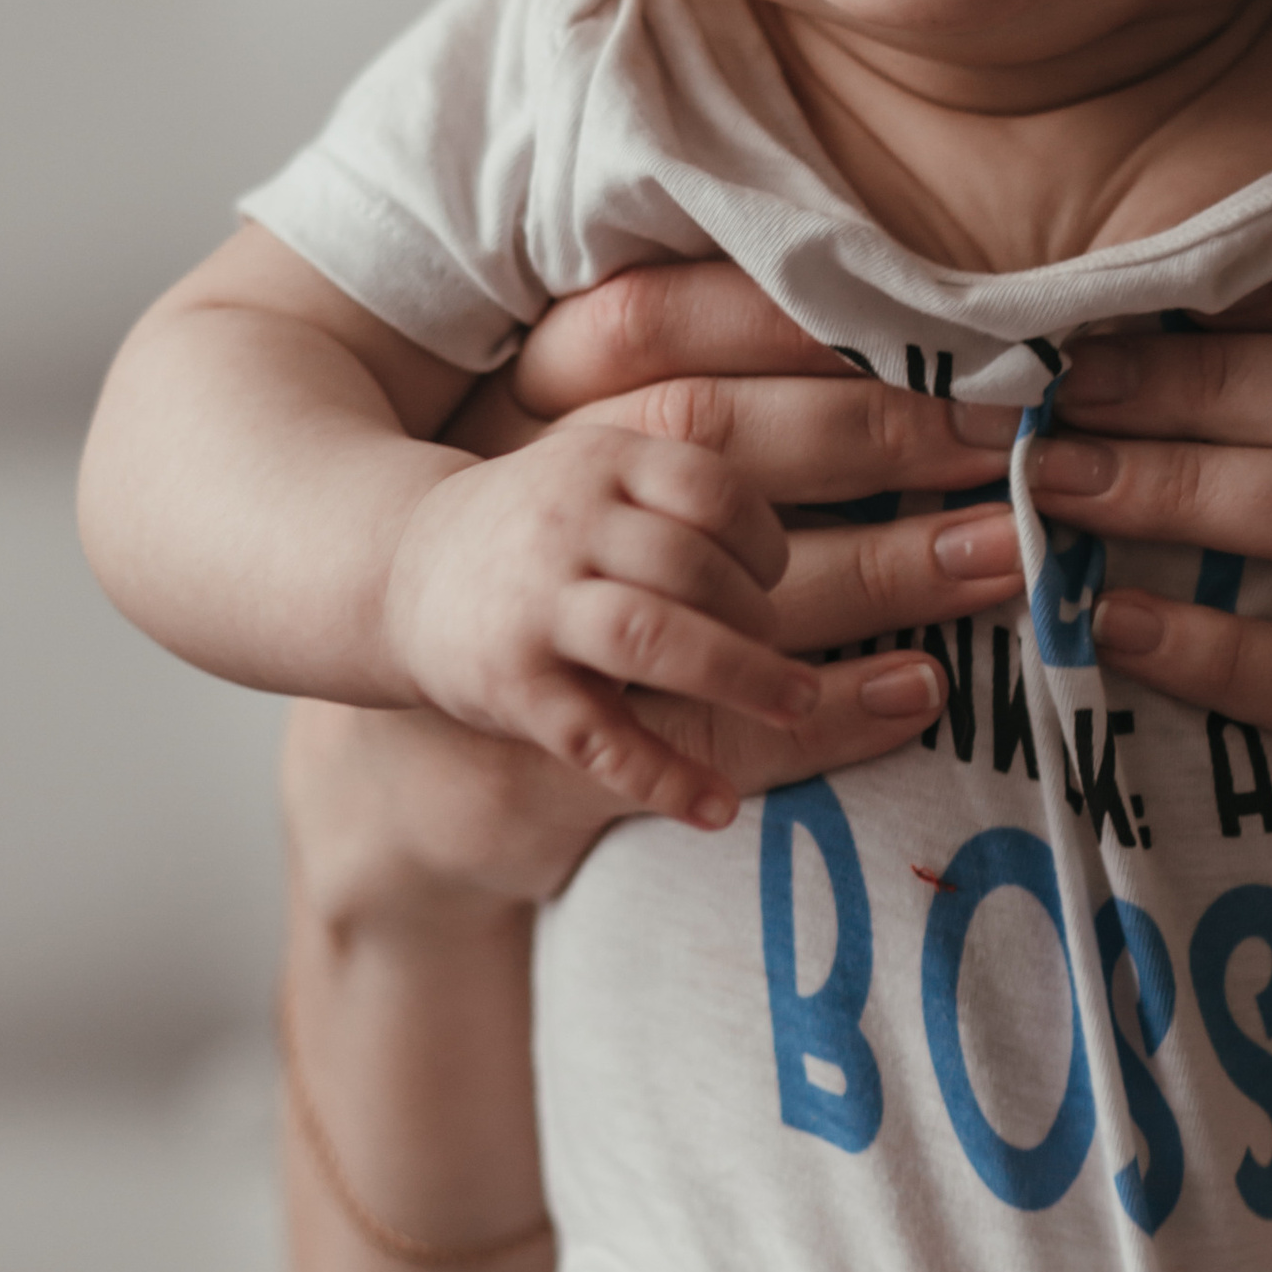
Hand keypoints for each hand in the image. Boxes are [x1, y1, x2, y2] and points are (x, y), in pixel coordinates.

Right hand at [382, 428, 823, 825]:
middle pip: (696, 562)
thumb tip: (871, 500)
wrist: (399, 571)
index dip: (768, 542)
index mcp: (607, 461)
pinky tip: (718, 810)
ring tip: (800, 705)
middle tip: (804, 655)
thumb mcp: (611, 469)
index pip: (716, 486)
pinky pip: (598, 736)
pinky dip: (664, 776)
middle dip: (766, 615)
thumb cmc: (547, 524)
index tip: (783, 579)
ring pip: (653, 636)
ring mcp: (535, 606)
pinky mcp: (510, 687)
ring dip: (741, 674)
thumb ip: (704, 485)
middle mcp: (569, 525)